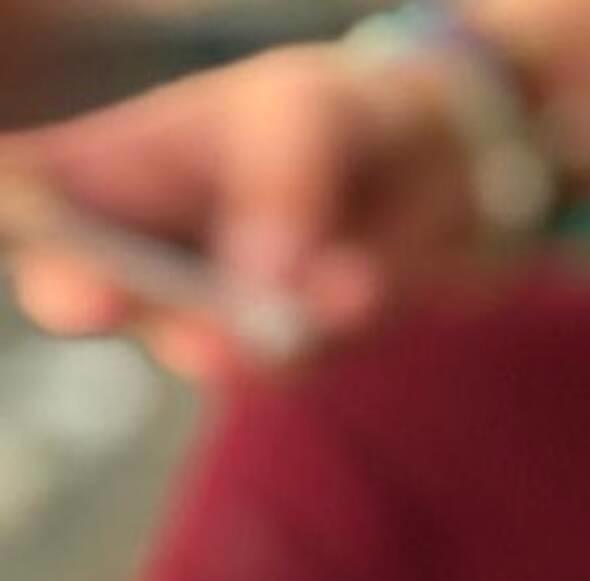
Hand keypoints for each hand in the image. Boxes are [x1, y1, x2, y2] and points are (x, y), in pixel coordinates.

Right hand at [0, 45, 482, 378]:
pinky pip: (296, 361)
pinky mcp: (290, 357)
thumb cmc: (337, 119)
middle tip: (96, 296)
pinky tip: (362, 292)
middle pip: (77, 289)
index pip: (22, 199)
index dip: (12, 215)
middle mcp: (135, 255)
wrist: (447, 172)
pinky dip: (332, 329)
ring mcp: (208, 318)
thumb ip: (280, 176)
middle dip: (87, 294)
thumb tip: (263, 277)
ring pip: (203, 345)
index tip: (15, 226)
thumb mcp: (307, 112)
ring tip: (303, 286)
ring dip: (243, 329)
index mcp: (103, 172)